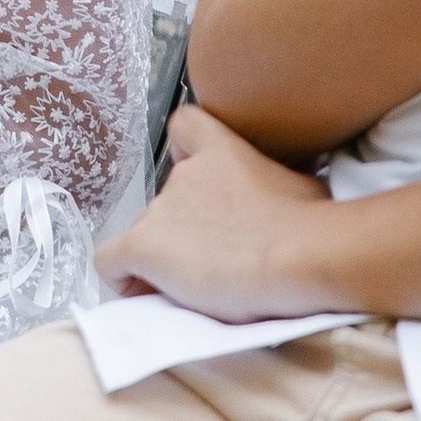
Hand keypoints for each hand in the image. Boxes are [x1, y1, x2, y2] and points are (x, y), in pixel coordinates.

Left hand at [95, 103, 339, 318]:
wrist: (296, 253)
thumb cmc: (310, 224)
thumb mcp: (302, 188)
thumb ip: (276, 186)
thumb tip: (283, 200)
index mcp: (221, 152)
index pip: (186, 127)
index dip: (184, 155)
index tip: (201, 192)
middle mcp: (182, 175)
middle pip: (166, 201)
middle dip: (182, 233)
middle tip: (212, 264)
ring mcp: (160, 210)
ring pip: (144, 234)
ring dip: (161, 260)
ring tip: (192, 290)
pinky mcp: (145, 246)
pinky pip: (111, 261)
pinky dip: (122, 278)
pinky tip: (142, 293)